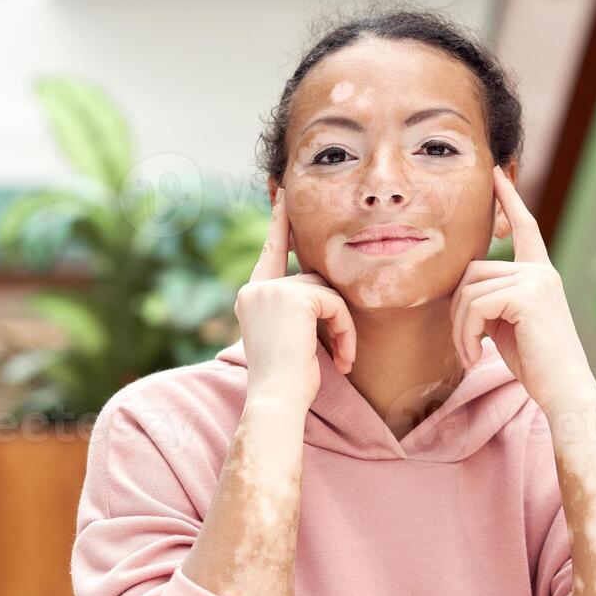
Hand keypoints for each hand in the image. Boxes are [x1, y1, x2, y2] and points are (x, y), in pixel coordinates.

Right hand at [237, 190, 356, 411]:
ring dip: (341, 326)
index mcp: (251, 297)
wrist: (277, 399)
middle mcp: (255, 289)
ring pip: (326, 292)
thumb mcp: (289, 336)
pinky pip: (334, 302)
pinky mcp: (293, 297)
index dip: (278, 224)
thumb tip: (320, 285)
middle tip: (342, 353)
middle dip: (334, 313)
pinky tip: (342, 356)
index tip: (282, 195)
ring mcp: (271, 290)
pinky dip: (345, 329)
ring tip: (341, 359)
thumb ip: (296, 306)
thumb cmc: (286, 381)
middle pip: (312, 279)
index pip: (270, 253)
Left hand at [449, 165, 595, 412]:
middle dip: (457, 310)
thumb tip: (463, 288)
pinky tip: (475, 355)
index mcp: (540, 274)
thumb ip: (493, 300)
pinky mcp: (526, 295)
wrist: (564, 390)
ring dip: (459, 328)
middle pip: (473, 270)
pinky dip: (465, 334)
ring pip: (469, 290)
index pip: (525, 227)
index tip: (496, 174)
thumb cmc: (536, 365)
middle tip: (464, 344)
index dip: (509, 199)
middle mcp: (540, 271)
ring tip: (470, 354)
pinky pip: (474, 305)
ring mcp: (535, 280)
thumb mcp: (509, 325)